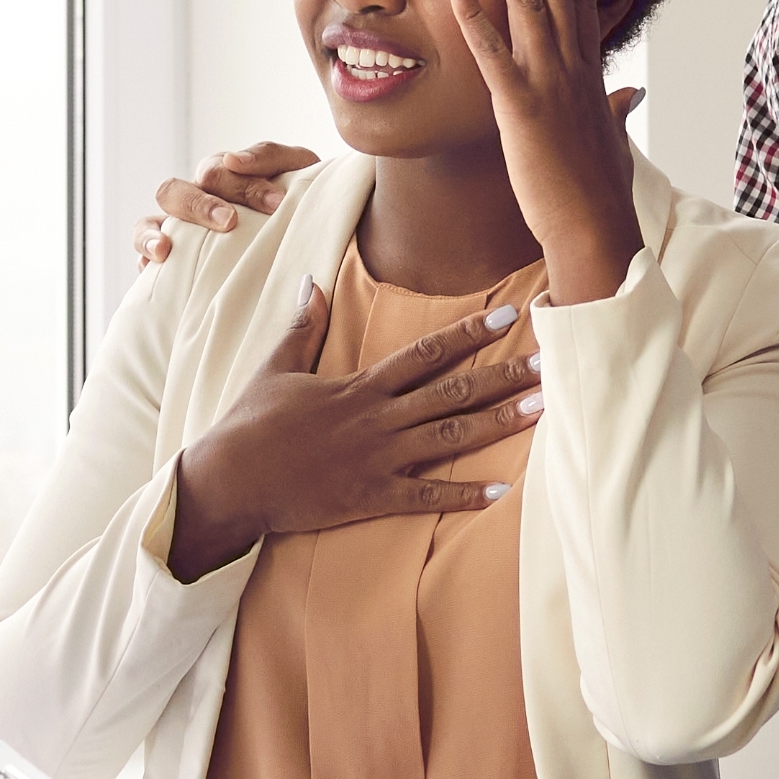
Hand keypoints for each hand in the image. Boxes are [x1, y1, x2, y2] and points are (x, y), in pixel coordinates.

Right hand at [134, 140, 319, 269]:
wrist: (306, 235)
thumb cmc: (297, 202)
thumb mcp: (296, 170)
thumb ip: (270, 156)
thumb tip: (234, 160)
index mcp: (222, 175)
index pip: (220, 171)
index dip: (245, 186)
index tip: (276, 203)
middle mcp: (194, 198)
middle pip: (174, 190)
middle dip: (199, 206)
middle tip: (229, 222)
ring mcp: (179, 229)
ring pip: (148, 220)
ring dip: (152, 232)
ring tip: (166, 249)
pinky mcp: (172, 260)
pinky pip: (144, 255)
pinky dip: (145, 256)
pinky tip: (156, 265)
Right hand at [163, 287, 537, 578]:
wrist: (228, 479)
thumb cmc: (250, 423)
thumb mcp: (275, 367)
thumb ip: (302, 326)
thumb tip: (310, 281)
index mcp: (359, 386)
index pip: (425, 352)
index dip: (469, 333)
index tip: (509, 314)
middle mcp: (376, 419)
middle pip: (452, 392)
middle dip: (503, 375)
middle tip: (550, 362)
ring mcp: (376, 459)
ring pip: (449, 438)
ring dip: (498, 424)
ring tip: (542, 411)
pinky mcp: (369, 497)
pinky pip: (424, 497)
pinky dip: (462, 495)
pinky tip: (500, 491)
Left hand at [453, 0, 648, 303]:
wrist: (596, 230)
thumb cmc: (600, 193)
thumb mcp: (613, 142)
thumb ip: (619, 110)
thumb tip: (633, 93)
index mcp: (589, 73)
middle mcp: (573, 68)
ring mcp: (549, 83)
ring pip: (533, 5)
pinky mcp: (521, 108)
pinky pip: (492, 54)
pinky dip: (474, 17)